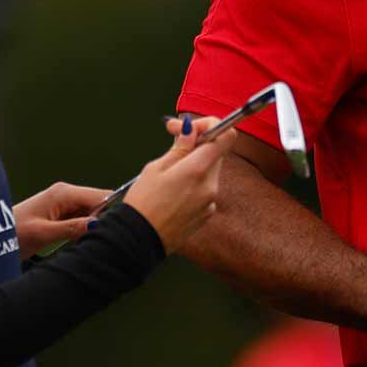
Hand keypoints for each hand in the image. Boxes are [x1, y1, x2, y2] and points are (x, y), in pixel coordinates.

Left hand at [13, 182, 107, 254]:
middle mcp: (67, 193)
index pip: (100, 197)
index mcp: (63, 193)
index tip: (115, 232)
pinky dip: (86, 228)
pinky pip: (83, 218)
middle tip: (101, 240)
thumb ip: (72, 228)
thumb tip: (98, 225)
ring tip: (88, 241)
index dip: (111, 213)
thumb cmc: (14, 233)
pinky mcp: (62, 212)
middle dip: (104, 220)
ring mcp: (65, 202)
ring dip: (94, 226)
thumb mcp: (44, 233)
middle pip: (100, 203)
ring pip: (93, 212)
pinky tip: (81, 240)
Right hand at [125, 115, 231, 251]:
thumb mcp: (157, 168)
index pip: (225, 136)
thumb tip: (191, 128)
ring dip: (195, 164)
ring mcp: (211, 201)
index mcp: (198, 169)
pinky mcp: (207, 214)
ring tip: (170, 171)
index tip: (192, 127)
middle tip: (175, 140)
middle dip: (198, 144)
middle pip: (216, 153)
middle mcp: (210, 186)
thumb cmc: (143, 204)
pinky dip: (194, 183)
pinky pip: (206, 189)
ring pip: (210, 171)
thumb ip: (181, 147)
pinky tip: (174, 191)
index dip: (211, 126)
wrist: (140, 240)